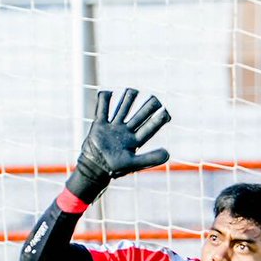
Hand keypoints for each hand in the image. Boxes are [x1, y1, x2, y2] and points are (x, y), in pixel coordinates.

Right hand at [67, 88, 170, 203]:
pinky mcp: (99, 125)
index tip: (166, 113)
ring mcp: (113, 127)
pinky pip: (102, 108)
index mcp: (135, 141)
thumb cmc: (114, 168)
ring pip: (124, 107)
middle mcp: (126, 132)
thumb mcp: (132, 164)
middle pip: (141, 114)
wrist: (93, 169)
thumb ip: (150, 158)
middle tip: (154, 99)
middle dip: (149, 106)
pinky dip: (104, 99)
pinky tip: (108, 92)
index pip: (151, 127)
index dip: (160, 119)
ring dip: (129, 98)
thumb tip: (168, 154)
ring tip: (133, 91)